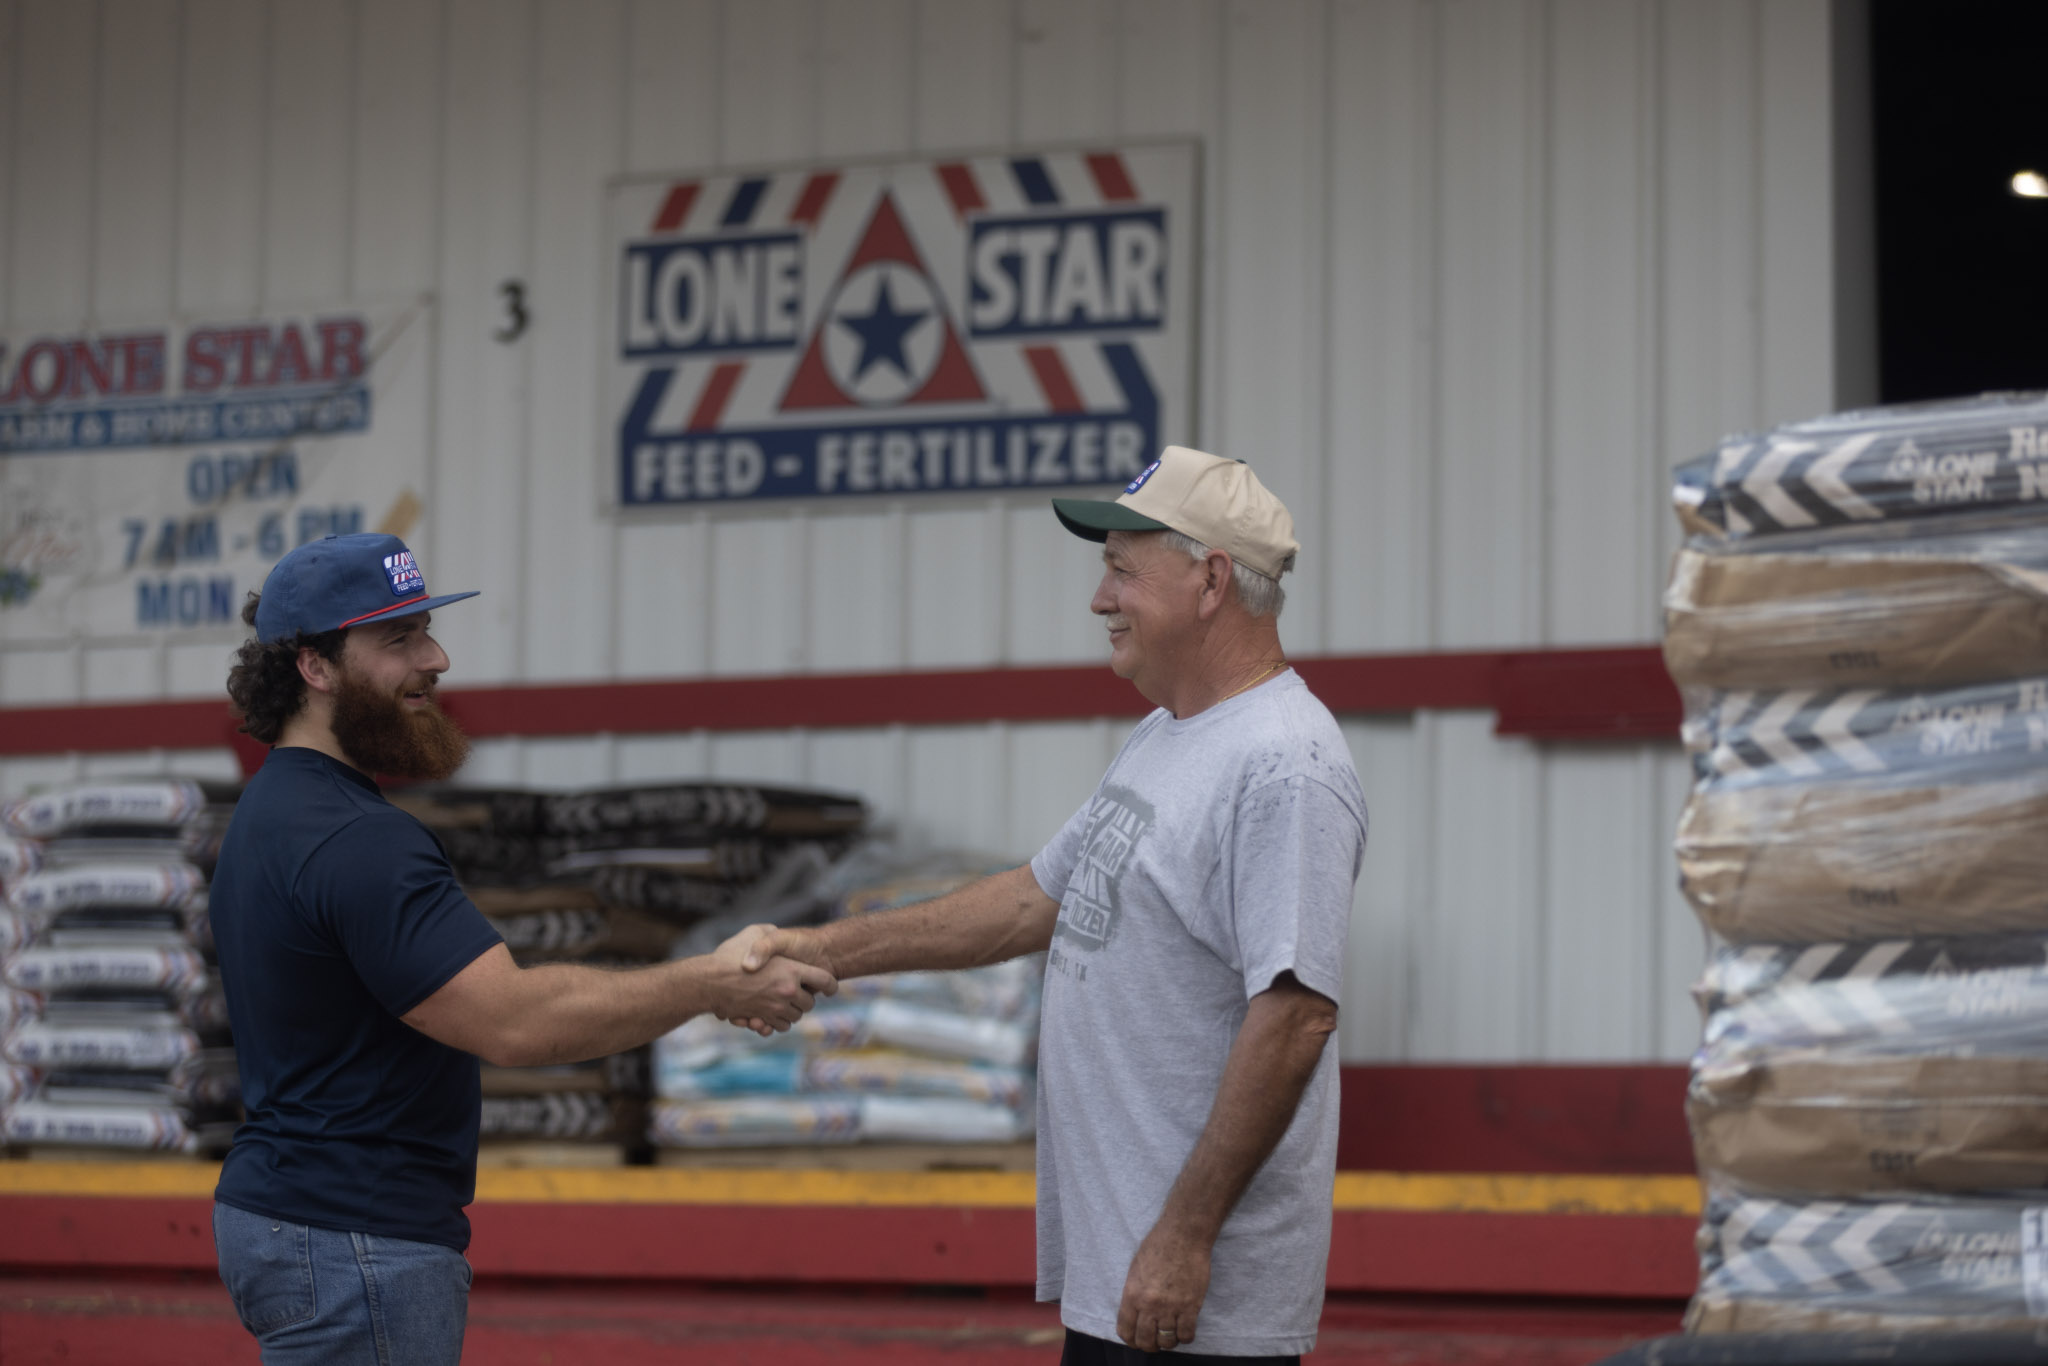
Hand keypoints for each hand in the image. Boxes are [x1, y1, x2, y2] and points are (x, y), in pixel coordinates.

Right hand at [707, 927, 835, 1032]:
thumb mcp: (754, 933)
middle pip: (810, 1003)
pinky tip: (769, 1013)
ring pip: (795, 1016)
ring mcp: (776, 1007)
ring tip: (782, 1002)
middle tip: (797, 991)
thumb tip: (777, 933)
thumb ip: (771, 934)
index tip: (830, 987)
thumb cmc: (729, 955)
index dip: (830, 984)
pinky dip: (777, 1022)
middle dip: (805, 999)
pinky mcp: (763, 1019)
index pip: (825, 981)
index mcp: (792, 969)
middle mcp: (788, 990)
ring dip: (791, 1011)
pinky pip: (779, 1026)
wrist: (708, 981)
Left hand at [1116, 1221, 1210, 1353]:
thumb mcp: (1135, 1270)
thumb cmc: (1158, 1247)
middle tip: (1154, 1342)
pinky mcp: (1190, 1306)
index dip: (1131, 1340)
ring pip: (1166, 1341)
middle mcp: (1149, 1305)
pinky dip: (1185, 1337)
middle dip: (1149, 1345)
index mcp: (1132, 1295)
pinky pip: (1186, 1335)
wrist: (1183, 1236)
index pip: (1126, 1330)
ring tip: (1170, 1336)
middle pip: (1145, 1341)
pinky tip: (1184, 1330)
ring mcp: (1171, 1307)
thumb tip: (1135, 1314)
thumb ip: (1134, 1294)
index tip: (1136, 1341)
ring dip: (1168, 1343)